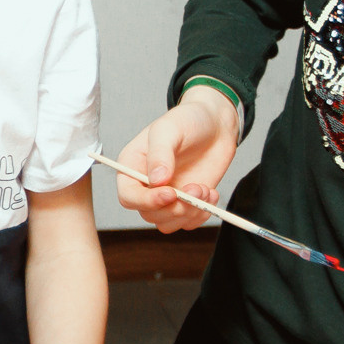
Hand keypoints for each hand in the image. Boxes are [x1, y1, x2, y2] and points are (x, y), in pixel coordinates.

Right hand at [113, 85, 241, 231]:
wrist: (215, 124)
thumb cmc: (187, 120)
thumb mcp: (169, 129)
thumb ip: (160, 153)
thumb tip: (156, 181)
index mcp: (132, 166)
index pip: (128, 196)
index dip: (146, 200)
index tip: (170, 193)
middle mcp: (146, 186)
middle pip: (148, 214)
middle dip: (174, 208)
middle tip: (196, 189)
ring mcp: (166, 196)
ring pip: (167, 223)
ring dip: (189, 212)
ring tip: (204, 190)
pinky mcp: (186, 203)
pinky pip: (187, 223)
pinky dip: (201, 214)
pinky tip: (210, 193)